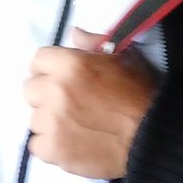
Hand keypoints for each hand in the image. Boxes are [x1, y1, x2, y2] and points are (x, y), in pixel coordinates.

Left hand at [23, 27, 156, 179]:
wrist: (152, 137)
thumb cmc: (140, 96)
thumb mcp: (123, 59)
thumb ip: (94, 44)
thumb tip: (74, 34)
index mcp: (70, 64)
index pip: (38, 60)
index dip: (50, 69)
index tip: (62, 80)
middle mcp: (55, 90)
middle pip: (30, 90)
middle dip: (46, 96)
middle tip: (69, 105)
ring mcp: (51, 121)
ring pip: (34, 119)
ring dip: (50, 123)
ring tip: (75, 127)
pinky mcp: (52, 149)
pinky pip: (37, 146)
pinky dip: (51, 147)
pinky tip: (71, 145)